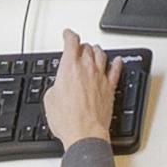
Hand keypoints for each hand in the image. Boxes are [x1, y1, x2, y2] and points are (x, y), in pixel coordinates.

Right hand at [45, 32, 118, 151]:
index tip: (67, 34)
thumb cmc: (67, 119)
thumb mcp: (49, 99)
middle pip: (87, 48)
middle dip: (81, 45)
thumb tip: (59, 86)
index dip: (69, 35)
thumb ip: (56, 85)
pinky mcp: (110, 88)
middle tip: (78, 47)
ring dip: (97, 51)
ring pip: (101, 55)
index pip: (71, 42)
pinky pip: (116, 70)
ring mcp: (100, 77)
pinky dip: (116, 63)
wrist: (85, 132)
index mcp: (69, 67)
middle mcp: (87, 68)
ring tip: (94, 50)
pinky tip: (117, 61)